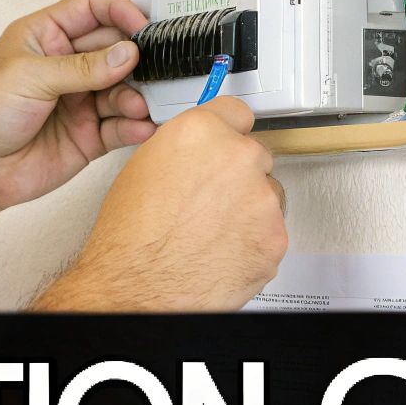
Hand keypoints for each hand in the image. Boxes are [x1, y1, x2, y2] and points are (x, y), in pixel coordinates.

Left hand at [0, 0, 154, 211]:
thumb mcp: (30, 77)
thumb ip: (83, 67)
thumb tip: (127, 53)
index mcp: (46, 37)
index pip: (92, 10)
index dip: (120, 12)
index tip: (143, 27)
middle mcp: (67, 66)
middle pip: (116, 50)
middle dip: (137, 59)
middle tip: (155, 68)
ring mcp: (80, 101)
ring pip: (123, 90)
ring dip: (136, 96)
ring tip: (138, 105)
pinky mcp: (88, 136)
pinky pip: (121, 126)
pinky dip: (135, 126)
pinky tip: (141, 126)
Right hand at [36, 97, 287, 311]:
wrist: (135, 291)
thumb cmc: (130, 239)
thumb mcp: (144, 169)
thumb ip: (185, 150)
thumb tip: (200, 152)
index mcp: (200, 132)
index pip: (236, 113)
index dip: (227, 133)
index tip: (228, 143)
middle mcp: (237, 157)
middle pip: (254, 155)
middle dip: (237, 176)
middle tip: (209, 202)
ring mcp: (262, 199)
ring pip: (267, 196)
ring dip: (247, 210)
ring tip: (210, 234)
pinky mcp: (275, 238)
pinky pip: (271, 232)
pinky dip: (253, 243)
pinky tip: (221, 252)